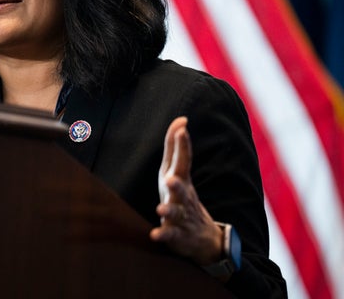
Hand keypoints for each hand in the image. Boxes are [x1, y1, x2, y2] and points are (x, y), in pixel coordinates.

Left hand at [149, 117, 223, 266]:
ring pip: (176, 214)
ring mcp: (181, 217)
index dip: (183, 146)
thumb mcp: (178, 171)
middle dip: (177, 185)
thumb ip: (176, 147)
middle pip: (182, 190)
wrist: (203, 237)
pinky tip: (155, 234)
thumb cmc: (184, 197)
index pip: (184, 162)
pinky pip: (170, 236)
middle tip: (170, 179)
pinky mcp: (177, 236)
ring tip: (160, 210)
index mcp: (182, 181)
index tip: (182, 129)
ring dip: (168, 211)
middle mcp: (184, 198)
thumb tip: (180, 120)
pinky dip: (163, 235)